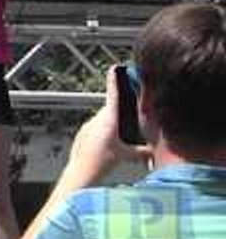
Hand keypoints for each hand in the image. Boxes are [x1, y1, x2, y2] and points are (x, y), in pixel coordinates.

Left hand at [67, 66, 151, 181]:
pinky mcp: (82, 134)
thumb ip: (143, 152)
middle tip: (128, 112)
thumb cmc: (103, 161)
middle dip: (119, 111)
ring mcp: (88, 125)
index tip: (114, 68)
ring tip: (118, 135)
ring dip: (111, 124)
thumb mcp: (126, 155)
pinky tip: (106, 144)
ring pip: (102, 120)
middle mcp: (97, 118)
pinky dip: (102, 132)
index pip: (113, 95)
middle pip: (110, 109)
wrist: (81, 171)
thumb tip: (157, 152)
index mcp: (109, 118)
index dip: (114, 81)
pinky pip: (94, 128)